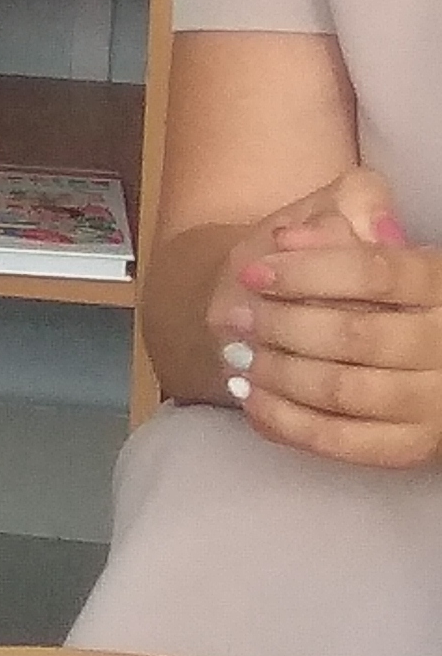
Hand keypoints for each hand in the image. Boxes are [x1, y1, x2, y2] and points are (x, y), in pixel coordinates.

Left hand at [210, 166, 441, 467]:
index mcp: (440, 282)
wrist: (356, 321)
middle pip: (355, 335)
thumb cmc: (341, 267)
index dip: (308, 272)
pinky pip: (344, 443)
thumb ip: (341, 208)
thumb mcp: (347, 216)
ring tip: (239, 355)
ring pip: (344, 390)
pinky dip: (288, 422)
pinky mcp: (411, 448)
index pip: (376, 273)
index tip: (253, 271)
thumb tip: (298, 237)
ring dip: (278, 373)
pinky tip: (252, 399)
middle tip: (234, 318)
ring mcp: (435, 403)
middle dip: (282, 326)